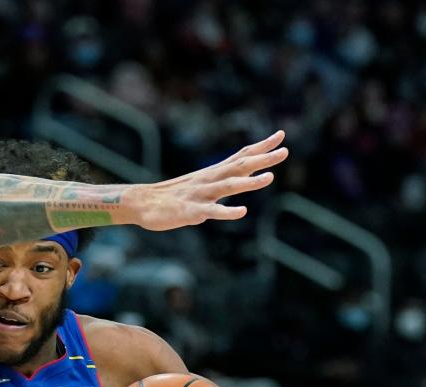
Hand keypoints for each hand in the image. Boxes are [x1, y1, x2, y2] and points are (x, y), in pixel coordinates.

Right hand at [124, 130, 287, 230]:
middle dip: (263, 159)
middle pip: (239, 166)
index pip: (240, 156)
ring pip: (228, 186)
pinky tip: (242, 212)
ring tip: (270, 178)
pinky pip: (212, 211)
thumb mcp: (199, 183)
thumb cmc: (171, 196)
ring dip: (249, 182)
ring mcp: (200, 194)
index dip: (261, 146)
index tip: (281, 135)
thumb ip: (219, 179)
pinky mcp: (191, 211)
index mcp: (212, 173)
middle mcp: (209, 180)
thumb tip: (238, 174)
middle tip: (284, 151)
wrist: (141, 202)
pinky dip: (227, 211)